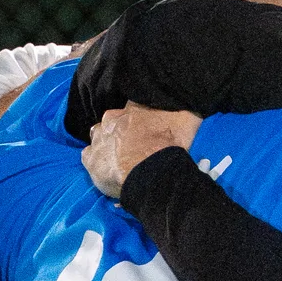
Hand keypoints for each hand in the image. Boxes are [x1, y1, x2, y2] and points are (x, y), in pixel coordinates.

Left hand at [85, 101, 200, 194]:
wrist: (153, 172)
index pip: (132, 109)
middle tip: (132, 149)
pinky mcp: (91, 159)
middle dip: (119, 133)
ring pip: (98, 138)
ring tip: (118, 161)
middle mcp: (112, 119)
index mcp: (133, 109)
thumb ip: (185, 112)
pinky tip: (106, 171)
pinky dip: (96, 163)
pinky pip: (88, 157)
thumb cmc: (171, 146)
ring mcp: (99, 139)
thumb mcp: (186, 120)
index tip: (144, 132)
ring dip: (106, 146)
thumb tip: (193, 108)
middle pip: (111, 123)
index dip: (137, 121)